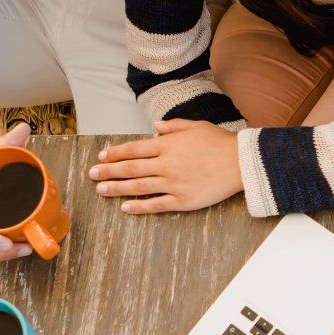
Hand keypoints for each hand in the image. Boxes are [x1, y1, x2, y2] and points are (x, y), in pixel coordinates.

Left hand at [89, 118, 242, 213]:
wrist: (241, 163)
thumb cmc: (220, 143)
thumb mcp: (196, 126)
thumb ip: (173, 127)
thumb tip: (155, 127)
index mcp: (168, 145)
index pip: (134, 149)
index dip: (115, 154)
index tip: (102, 157)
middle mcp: (166, 164)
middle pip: (130, 168)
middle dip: (108, 171)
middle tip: (92, 175)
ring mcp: (173, 184)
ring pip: (139, 187)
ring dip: (117, 189)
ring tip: (101, 190)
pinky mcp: (183, 200)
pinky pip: (157, 205)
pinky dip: (140, 207)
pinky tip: (126, 208)